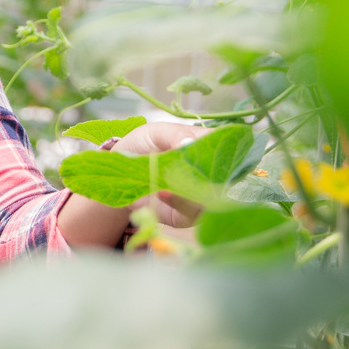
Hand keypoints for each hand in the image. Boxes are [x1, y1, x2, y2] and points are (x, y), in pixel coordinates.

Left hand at [58, 119, 211, 247]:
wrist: (120, 175)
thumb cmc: (142, 146)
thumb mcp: (156, 132)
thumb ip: (174, 134)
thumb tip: (188, 144)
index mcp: (208, 148)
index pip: (229, 149)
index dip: (224, 150)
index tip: (206, 149)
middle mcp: (211, 174)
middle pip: (226, 177)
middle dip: (210, 173)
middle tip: (188, 166)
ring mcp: (202, 196)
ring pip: (213, 197)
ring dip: (192, 189)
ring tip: (169, 179)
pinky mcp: (190, 215)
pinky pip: (193, 212)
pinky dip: (178, 202)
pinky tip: (162, 192)